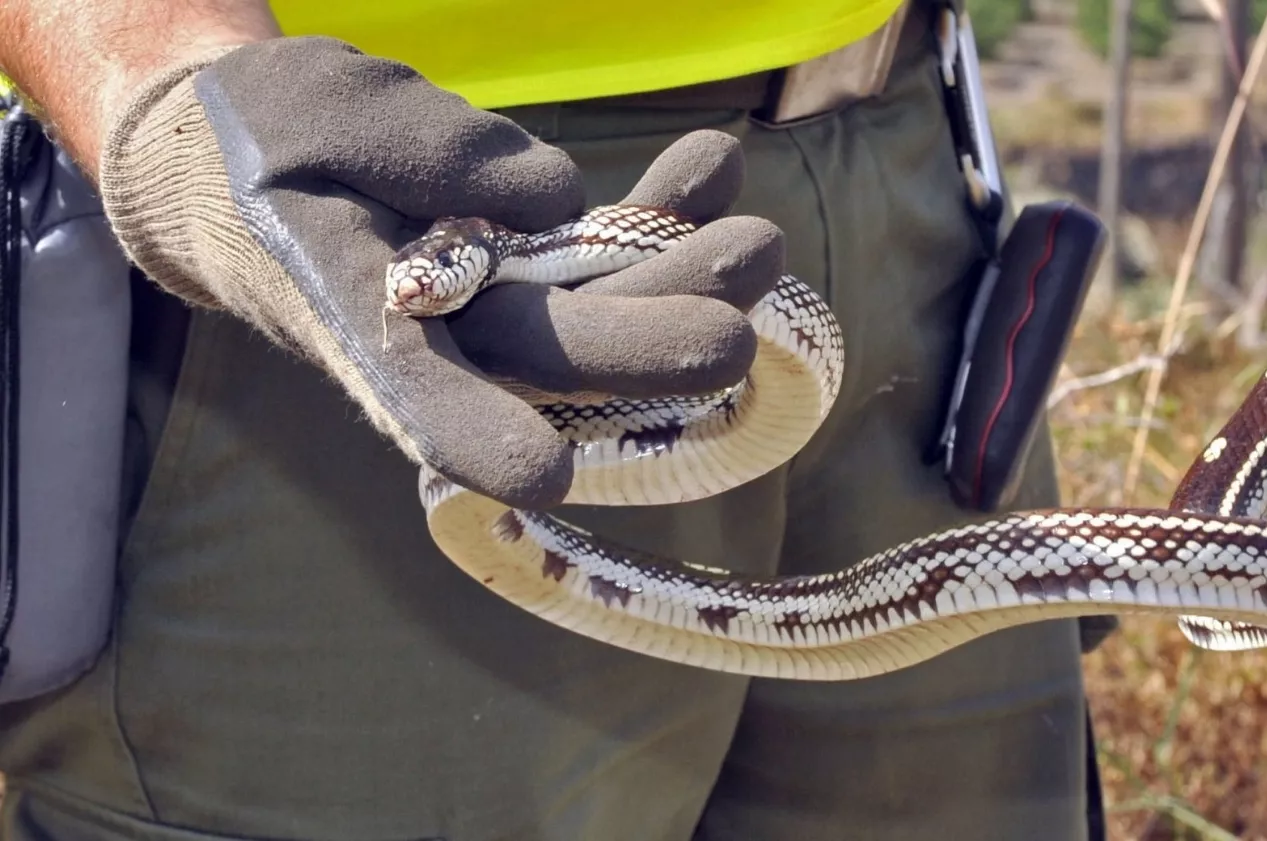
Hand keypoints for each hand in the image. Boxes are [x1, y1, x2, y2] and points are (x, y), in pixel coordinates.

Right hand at [97, 36, 781, 509]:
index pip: (411, 384)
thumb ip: (423, 148)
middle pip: (544, 354)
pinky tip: (716, 173)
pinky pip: (603, 257)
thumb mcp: (316, 111)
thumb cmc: (263, 139)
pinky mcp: (530, 273)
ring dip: (679, 281)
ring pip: (595, 313)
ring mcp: (492, 309)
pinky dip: (660, 219)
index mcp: (350, 312)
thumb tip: (558, 200)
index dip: (474, 431)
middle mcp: (435, 334)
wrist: (250, 160)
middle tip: (736, 321)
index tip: (542, 475)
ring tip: (759, 242)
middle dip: (643, 340)